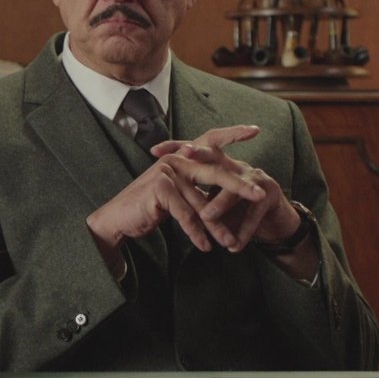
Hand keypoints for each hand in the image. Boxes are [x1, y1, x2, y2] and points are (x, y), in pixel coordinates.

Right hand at [87, 125, 296, 254]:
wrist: (117, 218)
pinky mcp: (161, 189)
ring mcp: (167, 172)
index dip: (232, 134)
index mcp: (181, 156)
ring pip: (202, 202)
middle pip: (214, 173)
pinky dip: (196, 234)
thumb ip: (196, 191)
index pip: (210, 141)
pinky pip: (186, 215)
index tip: (255, 131)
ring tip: (230, 241)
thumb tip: (224, 195)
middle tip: (261, 195)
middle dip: (240, 186)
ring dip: (217, 226)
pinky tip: (205, 246)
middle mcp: (175, 160)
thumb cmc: (148, 207)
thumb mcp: (177, 196)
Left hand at [154, 126, 301, 252]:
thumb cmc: (239, 210)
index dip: (177, 147)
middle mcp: (238, 167)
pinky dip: (243, 232)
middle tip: (184, 153)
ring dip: (220, 204)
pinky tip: (233, 247)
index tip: (154, 149)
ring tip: (205, 217)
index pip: (198, 152)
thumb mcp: (215, 200)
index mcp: (222, 165)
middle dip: (201, 154)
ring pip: (234, 190)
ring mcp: (256, 180)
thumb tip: (164, 195)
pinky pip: (253, 215)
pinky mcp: (269, 198)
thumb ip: (195, 195)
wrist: (275, 221)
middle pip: (217, 157)